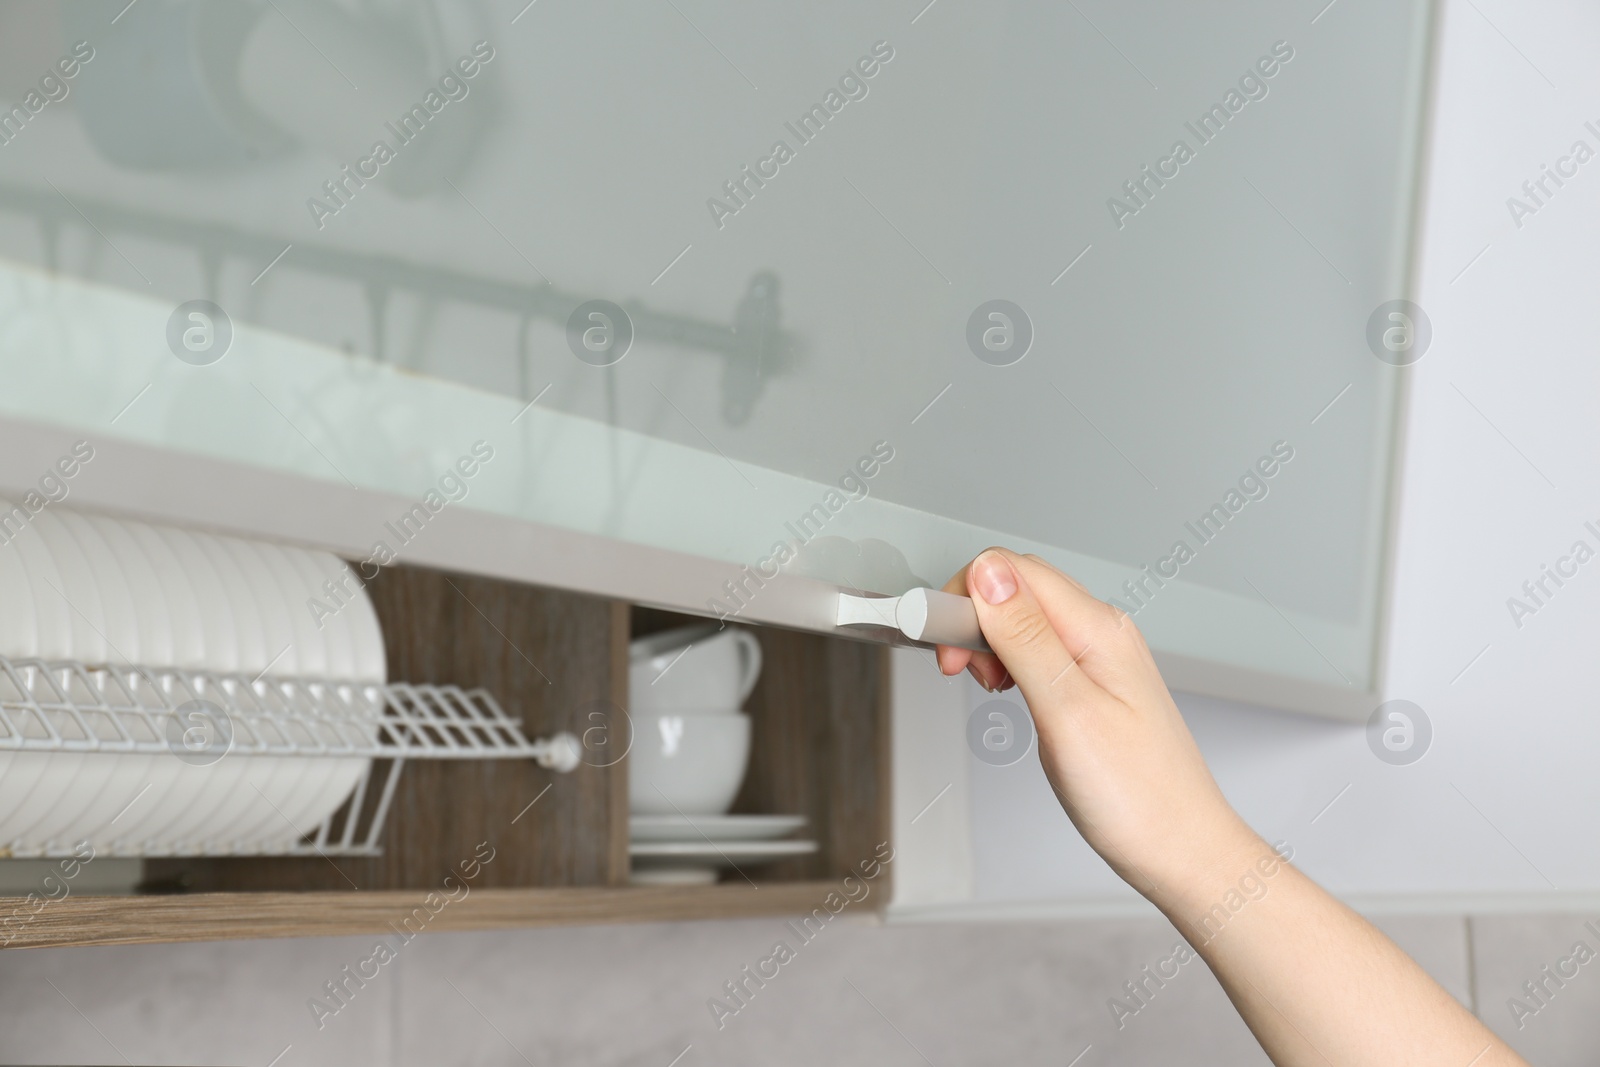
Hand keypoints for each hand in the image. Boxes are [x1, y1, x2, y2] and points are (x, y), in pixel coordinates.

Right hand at [937, 549, 1254, 897]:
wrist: (1181, 851)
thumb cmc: (1138, 797)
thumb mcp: (1067, 712)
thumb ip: (1025, 637)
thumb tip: (988, 573)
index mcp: (1097, 628)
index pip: (1010, 569)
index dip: (963, 599)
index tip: (943, 647)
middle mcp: (1101, 632)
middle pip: (1015, 586)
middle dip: (970, 618)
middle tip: (958, 671)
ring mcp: (1099, 657)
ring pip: (1023, 617)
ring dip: (987, 641)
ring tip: (986, 688)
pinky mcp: (1092, 683)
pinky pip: (1038, 648)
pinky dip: (1008, 663)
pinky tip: (1007, 695)